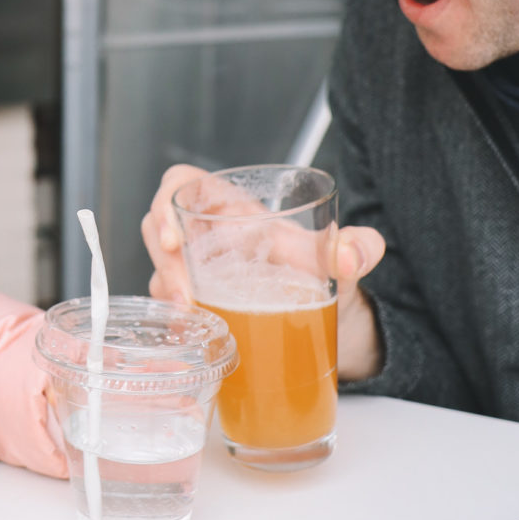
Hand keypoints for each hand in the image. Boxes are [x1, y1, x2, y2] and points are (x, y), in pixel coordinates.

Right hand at [140, 165, 386, 382]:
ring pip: (160, 269)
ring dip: (166, 292)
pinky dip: (174, 320)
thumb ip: (358, 248)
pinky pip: (170, 306)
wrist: (332, 325)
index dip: (166, 203)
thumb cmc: (325, 279)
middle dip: (163, 261)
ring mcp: (199, 272)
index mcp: (234, 210)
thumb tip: (349, 255)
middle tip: (184, 295)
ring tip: (190, 316)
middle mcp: (209, 237)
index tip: (175, 238)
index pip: (183, 185)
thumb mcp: (344, 262)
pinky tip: (191, 334)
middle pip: (159, 230)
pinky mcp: (200, 306)